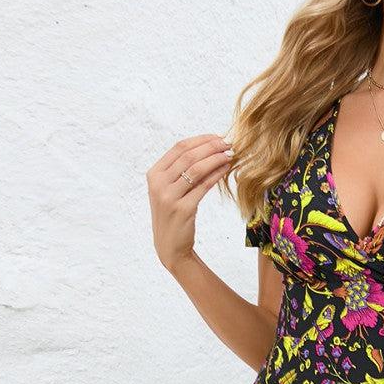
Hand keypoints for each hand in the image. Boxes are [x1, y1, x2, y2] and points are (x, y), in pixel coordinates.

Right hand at [146, 133, 233, 273]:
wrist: (170, 246)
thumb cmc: (173, 215)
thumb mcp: (169, 190)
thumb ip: (180, 170)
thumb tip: (207, 148)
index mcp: (154, 174)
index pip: (178, 148)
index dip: (200, 140)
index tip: (217, 137)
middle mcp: (158, 184)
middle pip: (188, 155)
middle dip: (211, 147)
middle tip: (227, 144)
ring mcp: (169, 197)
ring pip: (196, 169)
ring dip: (216, 159)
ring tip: (229, 155)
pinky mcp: (183, 209)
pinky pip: (203, 186)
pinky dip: (216, 175)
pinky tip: (225, 170)